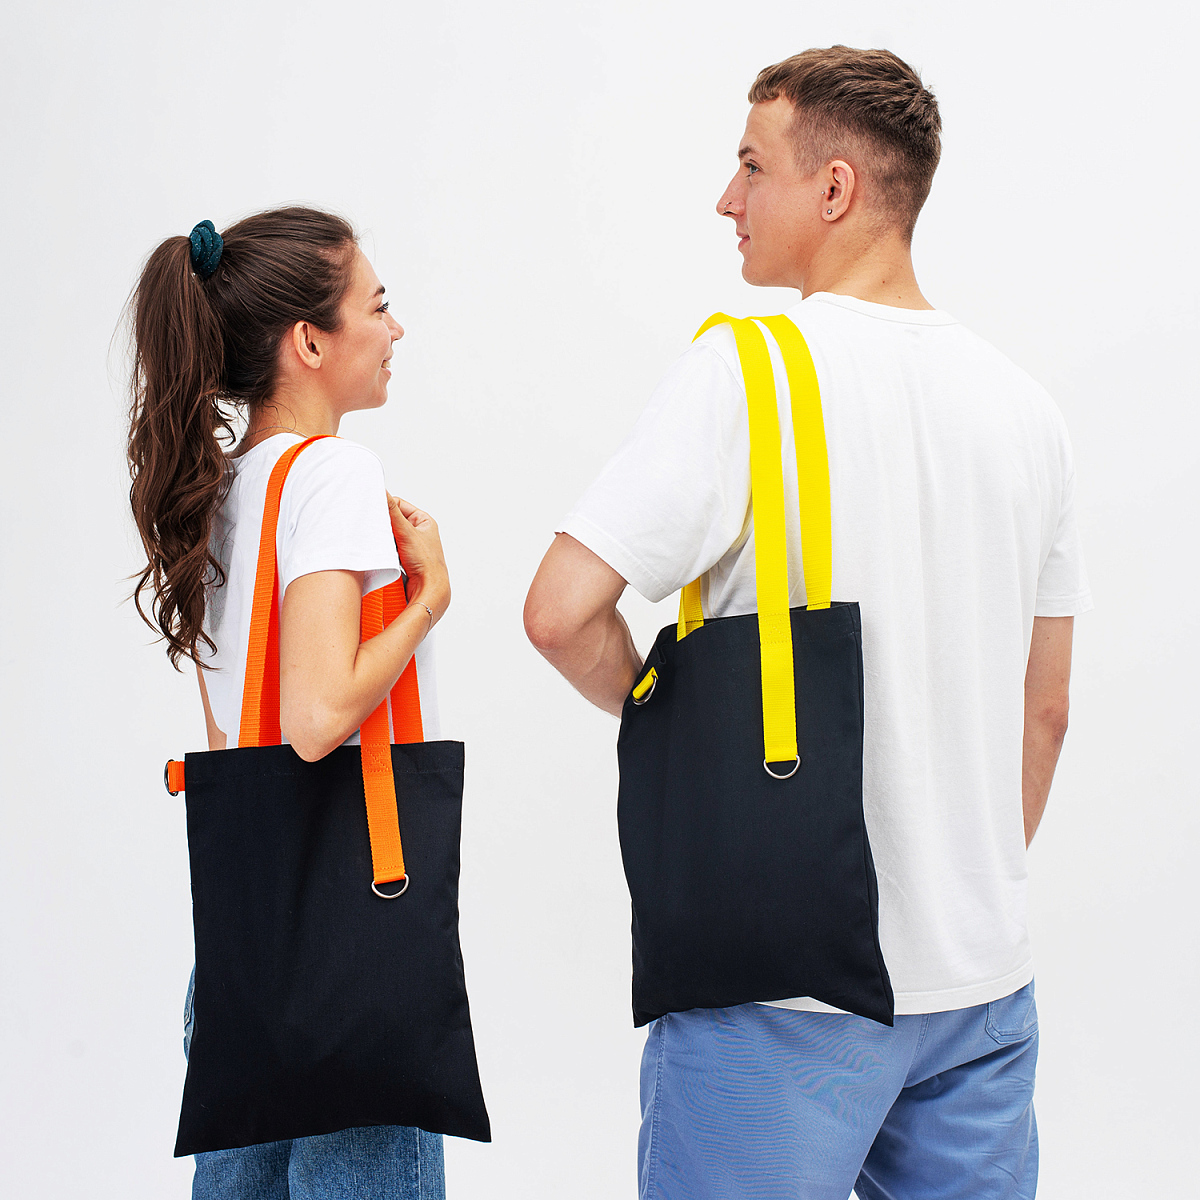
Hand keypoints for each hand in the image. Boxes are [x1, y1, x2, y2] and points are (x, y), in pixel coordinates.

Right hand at [388, 495, 450, 624]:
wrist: (428, 590)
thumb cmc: (426, 564)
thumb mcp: (407, 532)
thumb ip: (392, 512)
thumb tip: (382, 493)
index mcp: (424, 521)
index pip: (399, 504)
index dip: (386, 506)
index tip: (374, 509)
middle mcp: (418, 532)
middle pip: (392, 520)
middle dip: (383, 524)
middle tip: (375, 527)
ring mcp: (411, 545)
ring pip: (389, 535)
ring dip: (383, 538)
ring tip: (381, 542)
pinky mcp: (403, 558)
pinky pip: (388, 548)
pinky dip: (383, 549)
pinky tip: (381, 552)